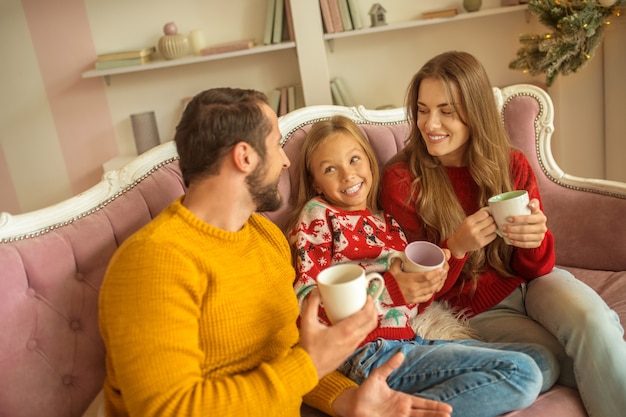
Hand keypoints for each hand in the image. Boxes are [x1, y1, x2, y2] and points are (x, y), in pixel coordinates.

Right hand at [298, 289, 378, 377]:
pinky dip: (364, 327)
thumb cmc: (309, 348)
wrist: (310, 369)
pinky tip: (355, 322)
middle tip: (367, 301)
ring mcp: (353, 346)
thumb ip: (311, 304)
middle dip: (373, 309)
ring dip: (370, 318)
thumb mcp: (307, 323)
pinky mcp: (351, 350)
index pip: (366, 315)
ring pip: (369, 330)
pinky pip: (363, 336)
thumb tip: (316, 291)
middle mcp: (353, 339)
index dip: (370, 304)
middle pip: (372, 322)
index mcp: (345, 331)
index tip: (368, 296)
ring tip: (363, 309)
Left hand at [332, 352, 452, 416]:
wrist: (353, 404)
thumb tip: (401, 353)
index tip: (448, 408)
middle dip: (436, 414)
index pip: (422, 403)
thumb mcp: (378, 376)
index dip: (434, 406)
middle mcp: (402, 411)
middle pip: (424, 413)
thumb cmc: (365, 391)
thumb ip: (389, 366)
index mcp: (402, 399)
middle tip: (449, 415)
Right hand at [389, 255, 448, 303]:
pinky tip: (435, 288)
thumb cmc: (388, 282)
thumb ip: (398, 261)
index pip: (427, 277)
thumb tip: (403, 255)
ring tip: (442, 278)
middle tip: (444, 271)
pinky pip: (426, 297)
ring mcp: (415, 296)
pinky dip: (432, 292)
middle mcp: (414, 289)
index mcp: (410, 280)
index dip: (436, 273)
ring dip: (438, 284)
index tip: (442, 269)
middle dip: (440, 277)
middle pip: (431, 284)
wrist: (383, 295)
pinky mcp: (414, 300)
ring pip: (431, 290)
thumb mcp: (393, 270)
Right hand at [446, 209, 496, 257]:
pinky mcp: (481, 243)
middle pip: (490, 220)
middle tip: (489, 221)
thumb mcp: (467, 221)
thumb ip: (478, 216)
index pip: (484, 214)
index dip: (487, 214)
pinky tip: (488, 233)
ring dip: (493, 226)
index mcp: (468, 221)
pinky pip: (493, 236)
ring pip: (493, 228)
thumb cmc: (464, 230)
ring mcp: (477, 237)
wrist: (458, 244)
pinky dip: (492, 233)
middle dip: (491, 220)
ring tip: (489, 227)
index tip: (486, 216)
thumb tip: (491, 212)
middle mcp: (473, 229)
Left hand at [500, 198, 546, 247]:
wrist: (537, 226)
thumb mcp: (533, 208)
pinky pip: (526, 245)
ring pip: (524, 238)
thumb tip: (530, 203)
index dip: (518, 219)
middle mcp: (543, 228)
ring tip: (504, 233)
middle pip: (525, 229)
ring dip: (513, 236)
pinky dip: (517, 243)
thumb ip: (533, 203)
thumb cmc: (531, 214)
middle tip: (503, 227)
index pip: (529, 219)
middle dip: (512, 229)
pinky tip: (510, 240)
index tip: (507, 218)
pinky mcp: (537, 243)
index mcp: (541, 218)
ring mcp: (540, 237)